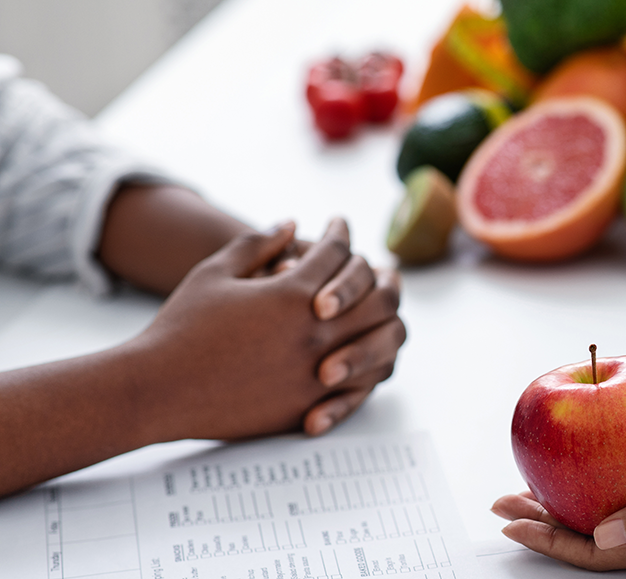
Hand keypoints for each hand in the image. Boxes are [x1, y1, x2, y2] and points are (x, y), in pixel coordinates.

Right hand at [130, 219, 403, 441]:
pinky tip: (363, 351)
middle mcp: (315, 331)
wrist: (158, 390)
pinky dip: (371, 364)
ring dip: (384, 320)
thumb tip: (292, 224)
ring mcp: (318, 372)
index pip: (338, 252)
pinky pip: (364, 384)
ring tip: (378, 310)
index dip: (340, 234)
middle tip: (375, 269)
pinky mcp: (312, 404)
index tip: (338, 226)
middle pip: (376, 295)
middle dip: (378, 277)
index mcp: (292, 293)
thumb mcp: (214, 273)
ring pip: (381, 340)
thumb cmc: (180, 327)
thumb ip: (257, 244)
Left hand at [491, 433, 625, 570]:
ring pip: (606, 516)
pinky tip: (590, 466)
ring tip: (531, 488)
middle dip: (543, 524)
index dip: (548, 542)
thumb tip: (604, 535)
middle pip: (591, 537)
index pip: (595, 552)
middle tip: (503, 503)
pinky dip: (600, 481)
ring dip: (565, 505)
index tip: (512, 522)